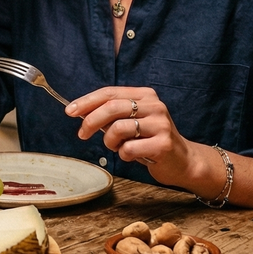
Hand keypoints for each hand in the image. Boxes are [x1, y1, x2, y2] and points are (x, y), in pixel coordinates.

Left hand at [67, 87, 199, 183]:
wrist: (182, 161)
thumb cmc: (150, 140)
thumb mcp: (133, 121)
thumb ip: (111, 114)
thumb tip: (80, 112)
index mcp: (145, 95)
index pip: (110, 92)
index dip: (87, 101)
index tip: (70, 111)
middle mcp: (154, 106)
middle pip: (112, 107)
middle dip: (91, 121)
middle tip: (82, 134)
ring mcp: (160, 124)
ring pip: (118, 128)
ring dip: (110, 142)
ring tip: (117, 147)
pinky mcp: (163, 144)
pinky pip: (128, 149)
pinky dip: (123, 154)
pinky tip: (132, 155)